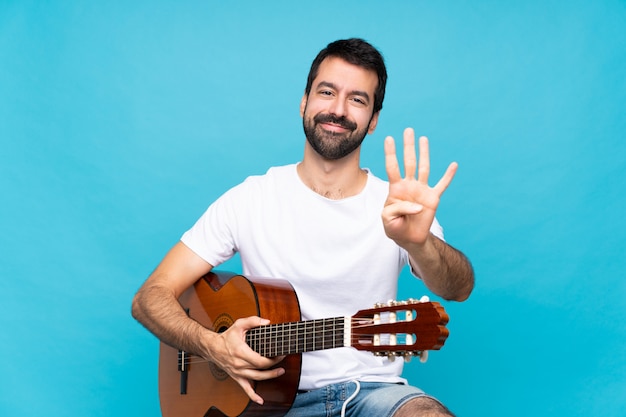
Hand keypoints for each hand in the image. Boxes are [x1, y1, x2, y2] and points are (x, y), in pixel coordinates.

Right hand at [204, 316, 285, 404]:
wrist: (212, 348)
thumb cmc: (226, 337)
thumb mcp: (239, 325)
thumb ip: (253, 321)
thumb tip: (267, 322)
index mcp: (241, 352)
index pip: (260, 361)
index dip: (273, 359)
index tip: (280, 353)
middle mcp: (239, 364)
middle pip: (261, 370)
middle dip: (274, 365)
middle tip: (283, 359)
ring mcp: (238, 372)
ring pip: (257, 378)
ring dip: (270, 376)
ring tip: (281, 372)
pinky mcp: (237, 377)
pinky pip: (245, 389)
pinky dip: (253, 396)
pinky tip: (261, 400)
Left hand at [382, 128, 456, 247]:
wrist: (408, 238)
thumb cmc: (394, 226)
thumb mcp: (387, 218)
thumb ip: (397, 209)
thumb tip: (417, 205)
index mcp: (395, 188)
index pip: (392, 167)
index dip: (390, 153)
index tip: (389, 138)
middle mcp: (409, 185)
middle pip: (409, 161)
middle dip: (408, 146)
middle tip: (408, 130)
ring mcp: (421, 190)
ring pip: (424, 167)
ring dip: (424, 153)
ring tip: (423, 138)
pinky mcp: (433, 198)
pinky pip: (442, 185)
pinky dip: (448, 175)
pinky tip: (453, 165)